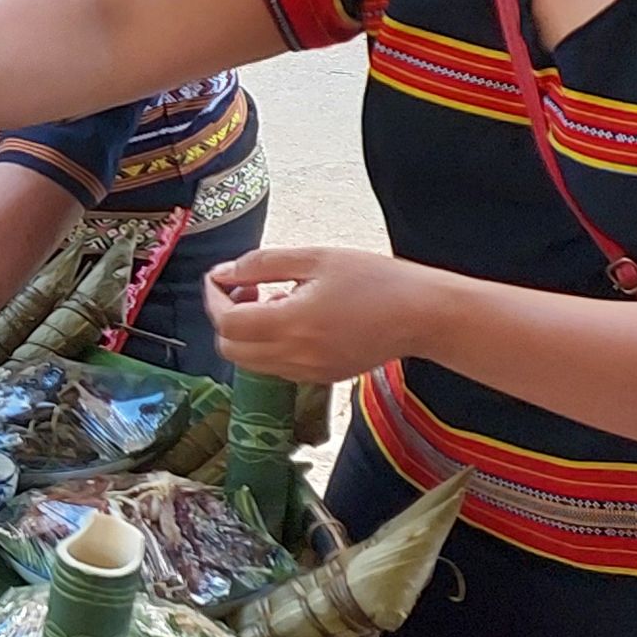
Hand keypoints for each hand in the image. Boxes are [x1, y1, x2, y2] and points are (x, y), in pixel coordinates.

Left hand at [202, 246, 446, 384]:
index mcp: (292, 324)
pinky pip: (276, 367)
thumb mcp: (316, 258)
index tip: (223, 277)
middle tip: (247, 288)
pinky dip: (269, 345)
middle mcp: (296, 357)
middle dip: (226, 317)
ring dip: (247, 332)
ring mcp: (308, 373)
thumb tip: (224, 273)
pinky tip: (294, 317)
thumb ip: (262, 264)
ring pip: (251, 362)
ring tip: (274, 299)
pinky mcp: (322, 378)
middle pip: (231, 349)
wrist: (423, 315)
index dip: (214, 298)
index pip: (226, 324)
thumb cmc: (376, 280)